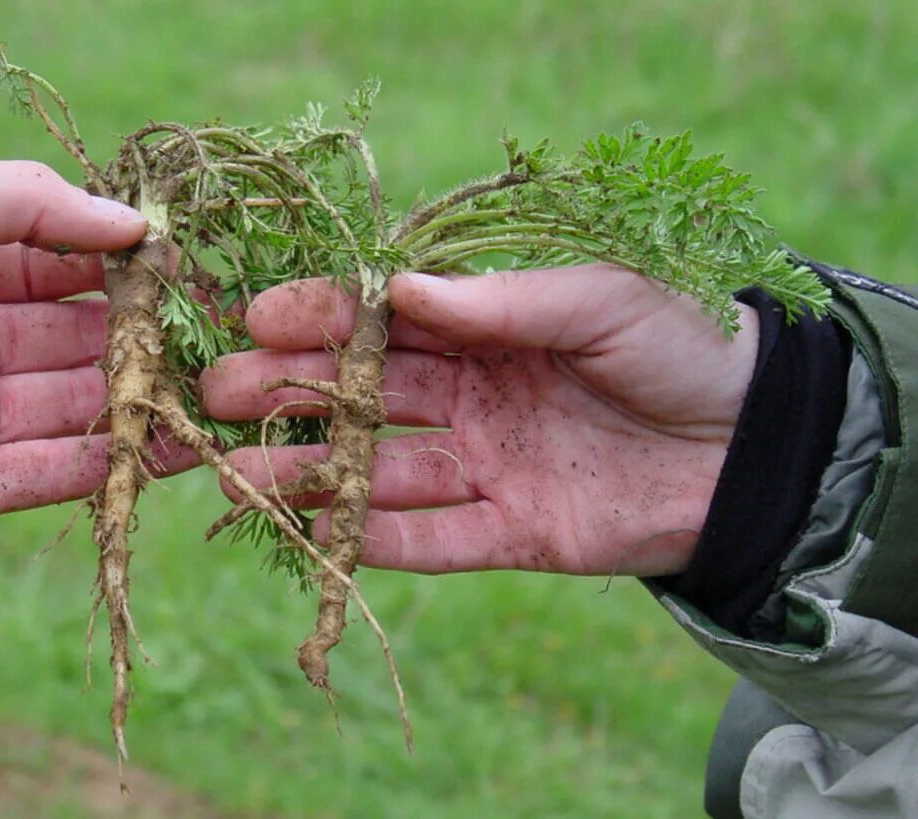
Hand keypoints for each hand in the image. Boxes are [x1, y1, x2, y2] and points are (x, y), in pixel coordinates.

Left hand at [0, 150, 192, 536]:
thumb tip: (135, 224)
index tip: (188, 266)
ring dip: (139, 402)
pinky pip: (51, 475)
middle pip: (75, 339)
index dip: (121, 265)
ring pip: (75, 409)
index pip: (58, 265)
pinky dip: (109, 465)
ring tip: (212, 394)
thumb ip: (31, 203)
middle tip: (214, 335)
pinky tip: (170, 448)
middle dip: (142, 336)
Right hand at [201, 266, 758, 576]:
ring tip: (237, 474)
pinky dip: (380, 541)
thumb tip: (397, 290)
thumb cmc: (686, 344)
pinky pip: (436, 540)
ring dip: (311, 474)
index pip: (380, 321)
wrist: (760, 443)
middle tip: (215, 393)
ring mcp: (486, 464)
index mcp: (485, 328)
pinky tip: (323, 536)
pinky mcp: (512, 531)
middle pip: (361, 395)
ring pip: (380, 471)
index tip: (254, 315)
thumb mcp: (601, 300)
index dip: (318, 316)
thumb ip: (503, 303)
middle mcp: (470, 395)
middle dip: (289, 392)